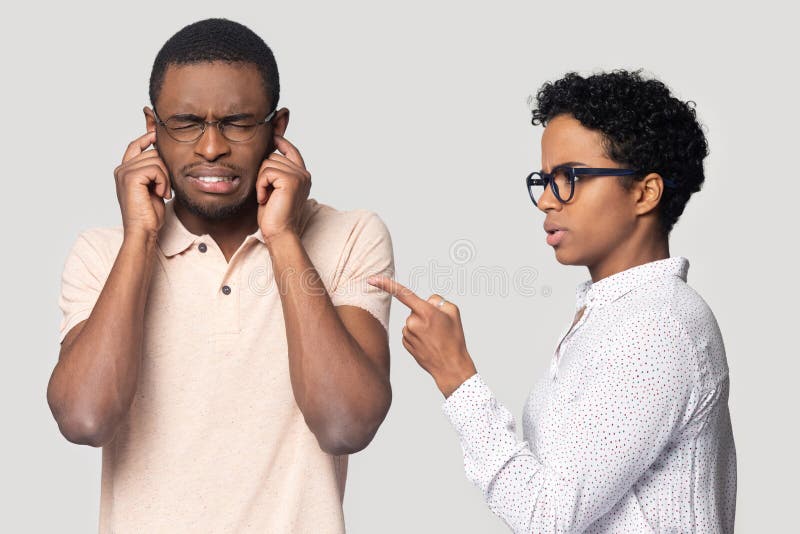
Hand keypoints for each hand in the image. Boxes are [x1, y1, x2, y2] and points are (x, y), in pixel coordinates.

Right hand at [113, 131, 171, 238]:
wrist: (143, 230)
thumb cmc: (149, 214)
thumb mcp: (154, 188)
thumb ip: (155, 171)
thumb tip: (164, 155)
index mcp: (125, 171)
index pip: (135, 146)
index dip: (146, 138)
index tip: (157, 134)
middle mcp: (122, 169)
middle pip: (152, 153)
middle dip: (165, 170)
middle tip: (165, 189)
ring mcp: (124, 172)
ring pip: (156, 160)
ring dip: (166, 178)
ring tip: (162, 192)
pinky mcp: (130, 177)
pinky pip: (155, 169)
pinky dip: (163, 181)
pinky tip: (160, 194)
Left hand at [256, 135, 311, 243]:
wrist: (279, 232)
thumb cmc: (274, 214)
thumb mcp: (275, 188)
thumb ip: (276, 172)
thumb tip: (269, 153)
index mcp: (302, 176)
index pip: (292, 151)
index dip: (282, 142)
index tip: (274, 136)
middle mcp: (304, 174)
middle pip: (274, 156)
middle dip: (264, 173)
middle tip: (266, 193)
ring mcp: (299, 176)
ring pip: (268, 163)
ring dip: (261, 181)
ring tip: (266, 196)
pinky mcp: (291, 180)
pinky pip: (267, 172)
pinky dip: (261, 186)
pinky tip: (264, 199)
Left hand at [367, 276, 476, 396]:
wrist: (451, 366)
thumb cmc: (454, 339)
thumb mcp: (453, 312)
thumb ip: (438, 300)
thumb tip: (426, 301)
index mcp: (426, 312)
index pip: (403, 294)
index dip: (386, 284)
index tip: (371, 279)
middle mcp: (413, 322)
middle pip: (414, 309)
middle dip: (424, 313)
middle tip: (439, 327)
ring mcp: (407, 334)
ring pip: (411, 321)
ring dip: (421, 326)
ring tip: (435, 337)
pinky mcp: (405, 343)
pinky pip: (409, 332)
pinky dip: (417, 335)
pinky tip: (427, 344)